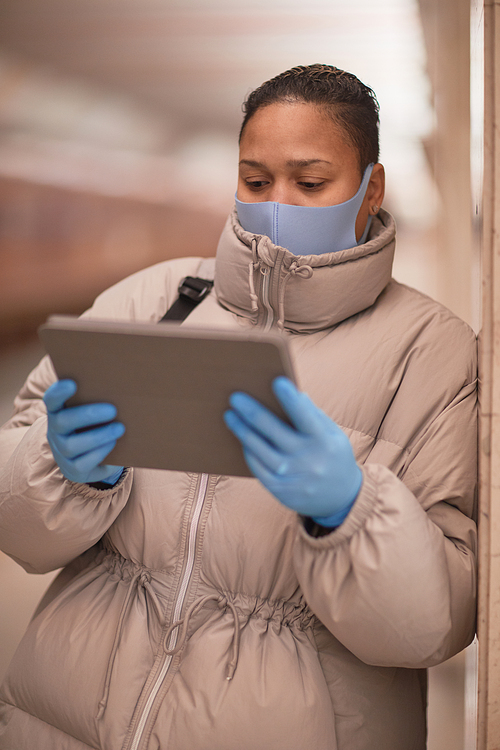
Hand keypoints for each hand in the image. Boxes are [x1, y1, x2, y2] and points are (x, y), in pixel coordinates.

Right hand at [43, 379, 124, 484]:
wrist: (96, 458)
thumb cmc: (97, 426)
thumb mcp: (95, 413)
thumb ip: (99, 400)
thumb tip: (122, 388)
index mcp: (58, 412)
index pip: (51, 400)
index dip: (58, 392)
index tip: (72, 383)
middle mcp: (55, 432)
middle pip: (62, 422)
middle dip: (88, 415)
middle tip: (113, 410)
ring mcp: (62, 452)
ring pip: (71, 445)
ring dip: (98, 436)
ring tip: (119, 428)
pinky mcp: (72, 469)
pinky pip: (82, 463)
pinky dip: (99, 452)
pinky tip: (113, 443)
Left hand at [224, 377, 361, 525]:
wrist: (341, 498)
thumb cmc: (333, 456)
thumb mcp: (332, 433)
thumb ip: (312, 414)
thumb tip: (292, 393)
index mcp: (324, 441)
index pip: (305, 415)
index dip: (290, 398)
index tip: (276, 381)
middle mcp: (308, 460)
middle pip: (273, 430)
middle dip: (251, 411)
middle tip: (235, 397)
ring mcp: (293, 477)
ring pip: (259, 449)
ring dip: (241, 430)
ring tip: (230, 415)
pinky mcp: (281, 490)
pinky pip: (257, 468)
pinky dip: (248, 451)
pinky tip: (241, 439)